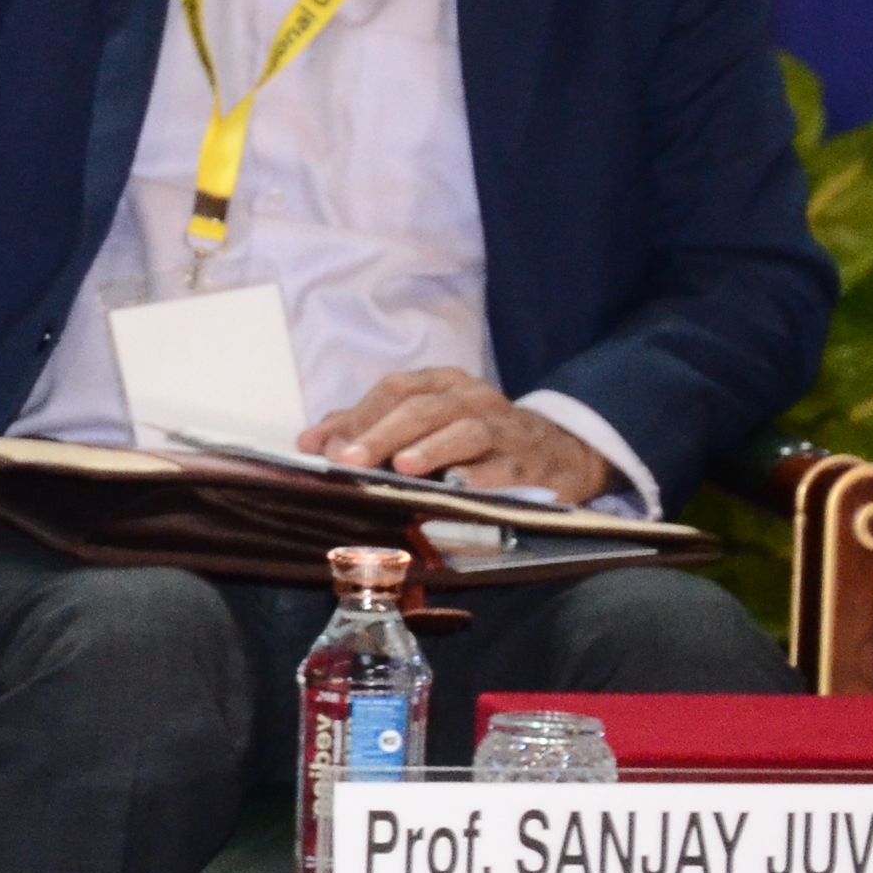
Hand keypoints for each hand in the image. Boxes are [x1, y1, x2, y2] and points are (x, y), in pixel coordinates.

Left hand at [300, 369, 609, 502]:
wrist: (561, 453)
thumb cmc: (477, 440)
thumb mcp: (425, 423)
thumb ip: (368, 429)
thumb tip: (311, 443)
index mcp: (444, 384)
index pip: (394, 391)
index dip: (356, 417)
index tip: (320, 448)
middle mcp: (473, 399)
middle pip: (422, 409)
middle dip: (381, 434)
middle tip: (349, 461)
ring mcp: (505, 429)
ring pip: (465, 431)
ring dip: (431, 449)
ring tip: (402, 466)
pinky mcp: (530, 463)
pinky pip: (505, 468)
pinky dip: (482, 477)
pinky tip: (460, 487)